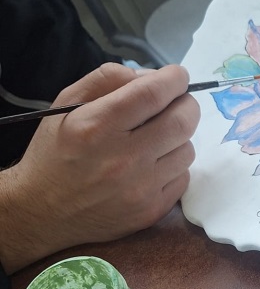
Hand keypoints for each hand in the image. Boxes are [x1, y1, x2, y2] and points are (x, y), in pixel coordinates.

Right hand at [0, 63, 199, 273]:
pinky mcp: (151, 211)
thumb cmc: (54, 152)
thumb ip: (108, 79)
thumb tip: (153, 77)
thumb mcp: (67, 104)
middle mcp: (123, 159)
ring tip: (157, 137)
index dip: (175, 78)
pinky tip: (152, 165)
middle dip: (186, 104)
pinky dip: (174, 165)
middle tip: (176, 102)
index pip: (154, 93)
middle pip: (183, 121)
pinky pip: (182, 178)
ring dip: (179, 137)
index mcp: (97, 127)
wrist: (42, 212)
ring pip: (187, 150)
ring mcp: (140, 189)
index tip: (177, 76)